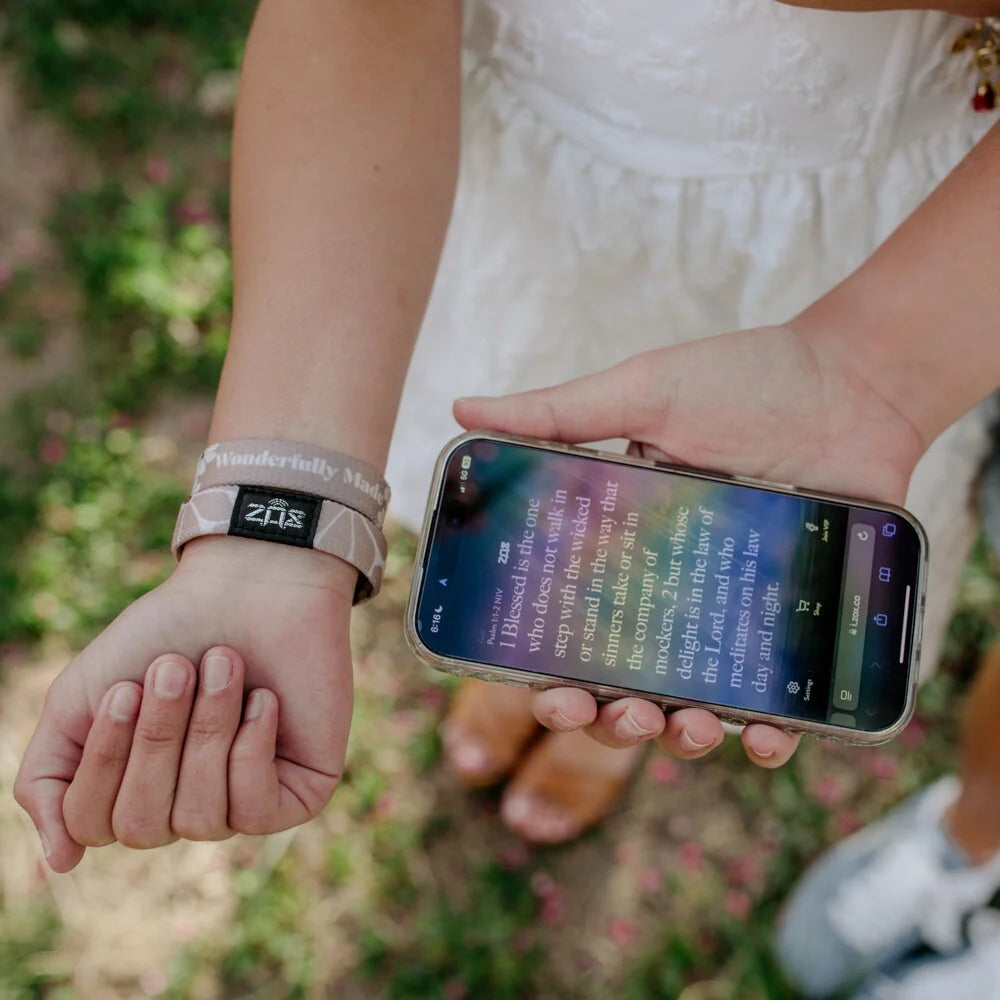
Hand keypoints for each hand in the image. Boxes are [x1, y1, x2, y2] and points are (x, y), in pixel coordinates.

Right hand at [14, 536, 356, 871]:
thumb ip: (48, 778)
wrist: (253, 585)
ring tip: (225, 664)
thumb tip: (61, 863)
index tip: (127, 685)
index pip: (93, 824)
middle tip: (177, 666)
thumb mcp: (83, 698)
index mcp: (132, 790)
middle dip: (158, 736)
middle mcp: (183, 807)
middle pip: (142, 826)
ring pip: (197, 817)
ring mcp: (242, 805)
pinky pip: (255, 810)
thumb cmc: (168, 634)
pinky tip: (265, 698)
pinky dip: (251, 744)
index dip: (107, 757)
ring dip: (207, 728)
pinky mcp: (297, 794)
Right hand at [454, 323, 924, 766]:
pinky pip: (782, 704)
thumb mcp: (641, 392)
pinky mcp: (797, 629)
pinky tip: (766, 739)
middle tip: (615, 712)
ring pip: (695, 708)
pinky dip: (772, 735)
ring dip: (681, 737)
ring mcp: (734, 616)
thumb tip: (459, 408)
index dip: (552, 676)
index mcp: (625, 553)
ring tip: (690, 724)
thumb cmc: (745, 382)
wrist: (853, 382)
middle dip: (609, 722)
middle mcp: (673, 595)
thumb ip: (556, 414)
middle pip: (624, 686)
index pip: (572, 632)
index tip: (549, 691)